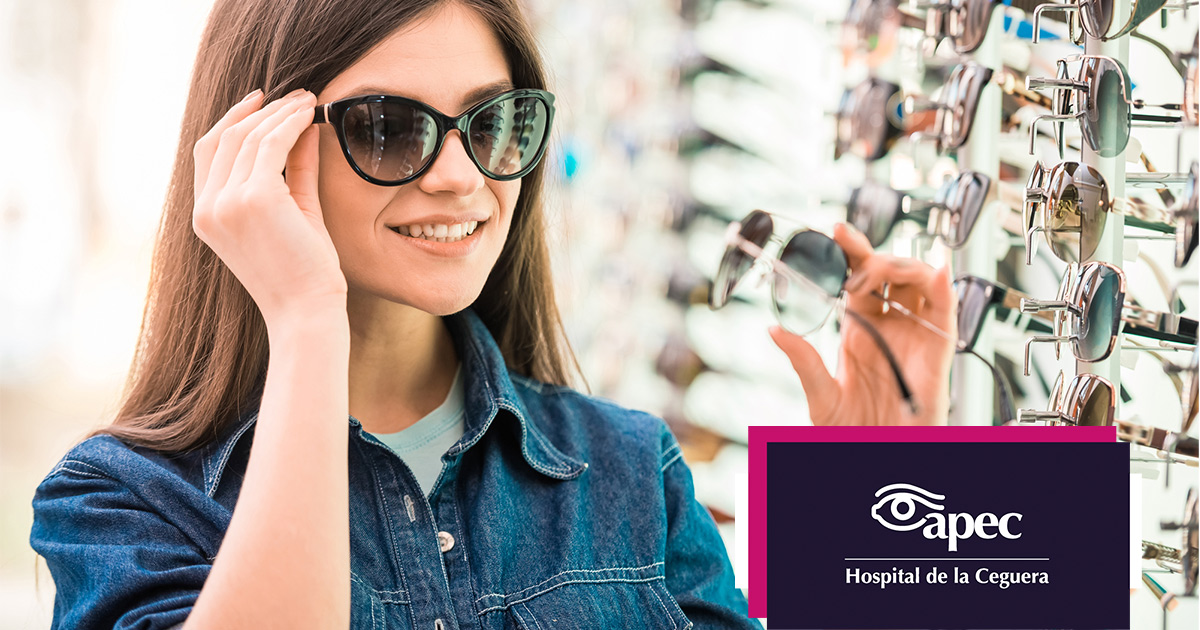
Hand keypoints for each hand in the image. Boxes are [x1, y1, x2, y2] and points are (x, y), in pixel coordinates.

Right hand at [191, 89, 347, 328]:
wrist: (306, 311)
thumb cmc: (303, 272)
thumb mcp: (293, 214)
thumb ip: (293, 172)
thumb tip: (303, 128)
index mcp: (205, 215)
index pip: (208, 151)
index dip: (233, 119)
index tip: (263, 101)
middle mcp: (207, 208)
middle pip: (226, 137)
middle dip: (263, 111)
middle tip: (298, 95)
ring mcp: (226, 203)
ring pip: (248, 136)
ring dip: (281, 113)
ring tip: (309, 101)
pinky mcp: (253, 199)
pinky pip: (270, 144)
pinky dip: (290, 123)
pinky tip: (309, 115)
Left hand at [769, 223, 955, 425]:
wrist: (879, 457)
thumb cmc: (853, 433)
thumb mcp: (820, 395)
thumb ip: (803, 361)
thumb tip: (775, 330)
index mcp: (859, 329)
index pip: (857, 278)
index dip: (851, 251)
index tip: (835, 231)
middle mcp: (889, 326)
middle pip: (889, 272)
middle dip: (870, 255)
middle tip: (849, 260)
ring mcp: (915, 335)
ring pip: (919, 281)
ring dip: (899, 265)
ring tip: (871, 275)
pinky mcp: (939, 351)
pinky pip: (947, 312)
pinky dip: (944, 288)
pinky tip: (935, 272)